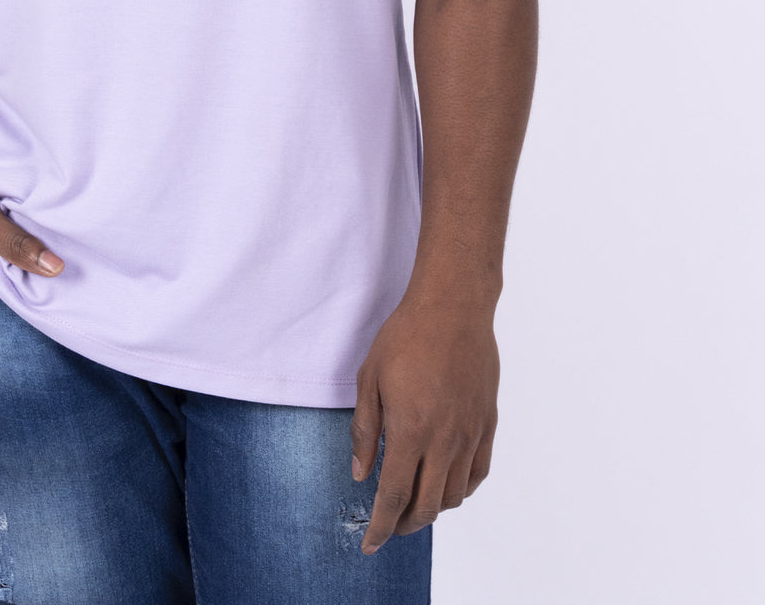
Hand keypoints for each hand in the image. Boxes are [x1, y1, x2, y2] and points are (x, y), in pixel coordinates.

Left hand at [349, 297, 498, 555]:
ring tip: (415, 501)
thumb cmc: (406, 336)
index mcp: (412, 431)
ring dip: (433, 507)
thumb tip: (361, 472)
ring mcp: (471, 433)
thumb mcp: (370, 379)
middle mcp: (445, 440)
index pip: (394, 496)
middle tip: (389, 524)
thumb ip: (366, 431)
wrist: (453, 306)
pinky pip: (479, 473)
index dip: (381, 527)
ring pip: (455, 495)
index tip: (370, 544)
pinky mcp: (488, 423)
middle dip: (405, 524)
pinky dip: (462, 489)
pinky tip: (447, 482)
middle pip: (427, 505)